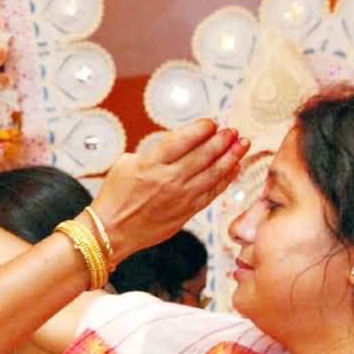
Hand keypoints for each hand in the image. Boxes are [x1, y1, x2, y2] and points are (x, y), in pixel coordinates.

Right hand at [90, 121, 248, 259]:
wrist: (111, 231)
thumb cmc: (115, 197)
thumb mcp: (126, 164)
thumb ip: (153, 152)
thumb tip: (176, 145)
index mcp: (150, 163)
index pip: (184, 139)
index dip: (202, 128)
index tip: (212, 123)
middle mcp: (168, 178)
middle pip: (204, 154)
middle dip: (222, 140)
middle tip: (233, 131)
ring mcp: (179, 196)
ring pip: (214, 173)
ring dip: (231, 157)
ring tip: (242, 145)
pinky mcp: (186, 212)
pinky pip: (212, 192)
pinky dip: (226, 179)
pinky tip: (234, 168)